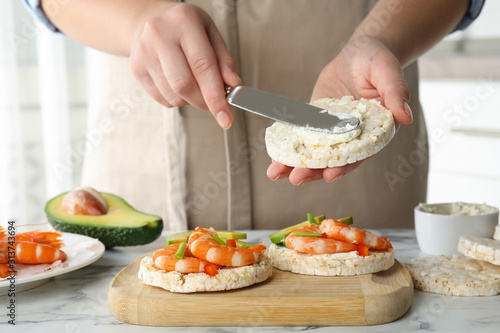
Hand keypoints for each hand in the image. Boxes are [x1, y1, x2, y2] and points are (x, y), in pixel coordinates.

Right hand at [129, 3, 240, 128]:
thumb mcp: (211, 35)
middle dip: (203, 102)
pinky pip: (163, 99)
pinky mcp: (136, 68)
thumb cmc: (185, 29)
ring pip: (173, 96)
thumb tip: (233, 85)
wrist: (150, 21)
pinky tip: (177, 83)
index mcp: (184, 21)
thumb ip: (224, 61)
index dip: (216, 96)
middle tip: (213, 103)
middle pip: (184, 85)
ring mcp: (144, 52)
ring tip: (193, 83)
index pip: (203, 66)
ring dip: (190, 100)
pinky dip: (177, 99)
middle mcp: (160, 34)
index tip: (226, 117)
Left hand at [267, 36, 412, 184]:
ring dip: (294, 163)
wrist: (360, 52)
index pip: (358, 155)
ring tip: (275, 172)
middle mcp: (350, 137)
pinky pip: (300, 135)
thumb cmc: (379, 61)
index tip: (330, 175)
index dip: (344, 167)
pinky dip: (287, 144)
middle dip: (313, 171)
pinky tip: (272, 153)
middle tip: (295, 178)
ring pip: (313, 152)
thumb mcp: (388, 73)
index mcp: (372, 133)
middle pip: (331, 159)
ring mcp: (331, 130)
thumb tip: (405, 117)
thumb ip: (396, 94)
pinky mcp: (315, 120)